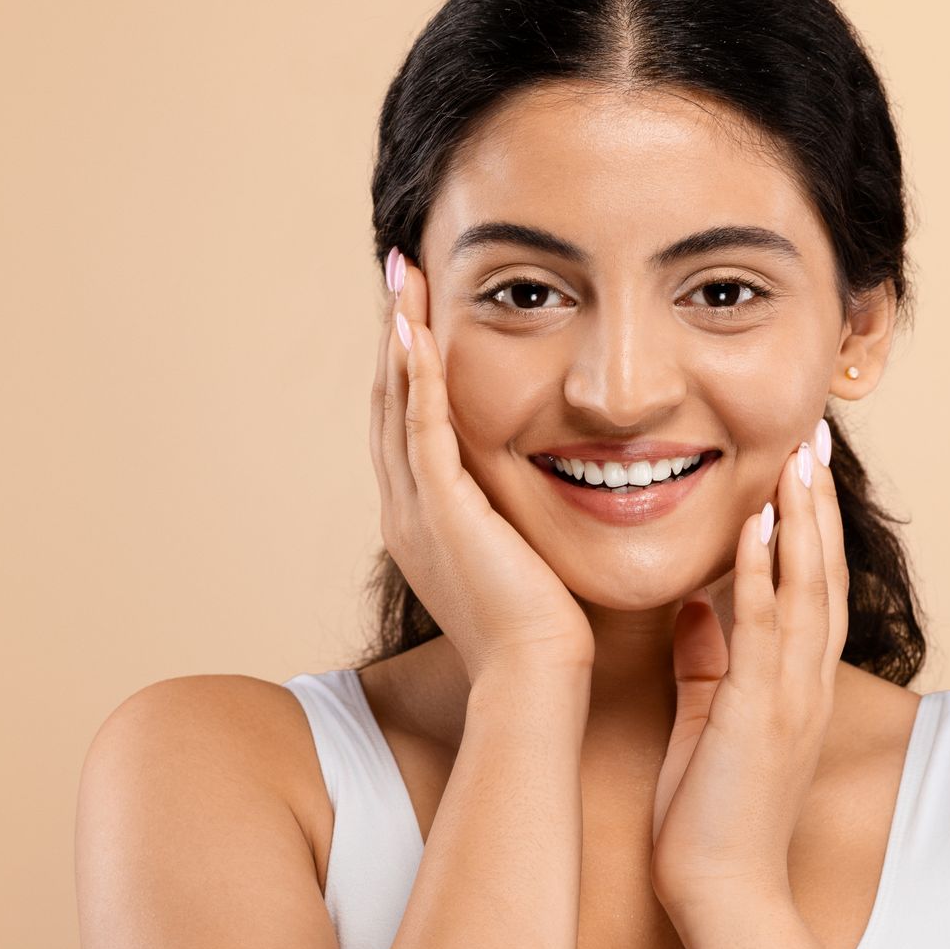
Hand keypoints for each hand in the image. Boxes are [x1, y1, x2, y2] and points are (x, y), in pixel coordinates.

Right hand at [371, 248, 595, 684]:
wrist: (537, 676)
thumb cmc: (548, 629)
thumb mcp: (527, 555)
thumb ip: (523, 517)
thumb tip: (561, 484)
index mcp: (424, 521)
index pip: (408, 425)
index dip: (410, 366)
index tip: (421, 312)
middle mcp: (406, 510)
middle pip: (388, 403)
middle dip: (395, 334)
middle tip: (401, 272)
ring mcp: (416, 509)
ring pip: (396, 403)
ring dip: (399, 335)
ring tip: (404, 276)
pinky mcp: (441, 509)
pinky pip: (421, 425)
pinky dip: (416, 373)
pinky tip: (415, 327)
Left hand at [648, 421, 846, 916]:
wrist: (720, 895)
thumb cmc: (708, 818)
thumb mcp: (707, 722)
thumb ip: (706, 661)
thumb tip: (692, 607)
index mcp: (795, 685)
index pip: (811, 587)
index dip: (810, 525)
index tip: (802, 465)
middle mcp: (806, 683)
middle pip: (824, 574)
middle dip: (819, 503)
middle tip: (815, 436)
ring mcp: (790, 697)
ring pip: (807, 589)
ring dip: (802, 519)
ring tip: (799, 456)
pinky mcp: (760, 714)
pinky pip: (765, 629)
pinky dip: (762, 572)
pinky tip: (757, 525)